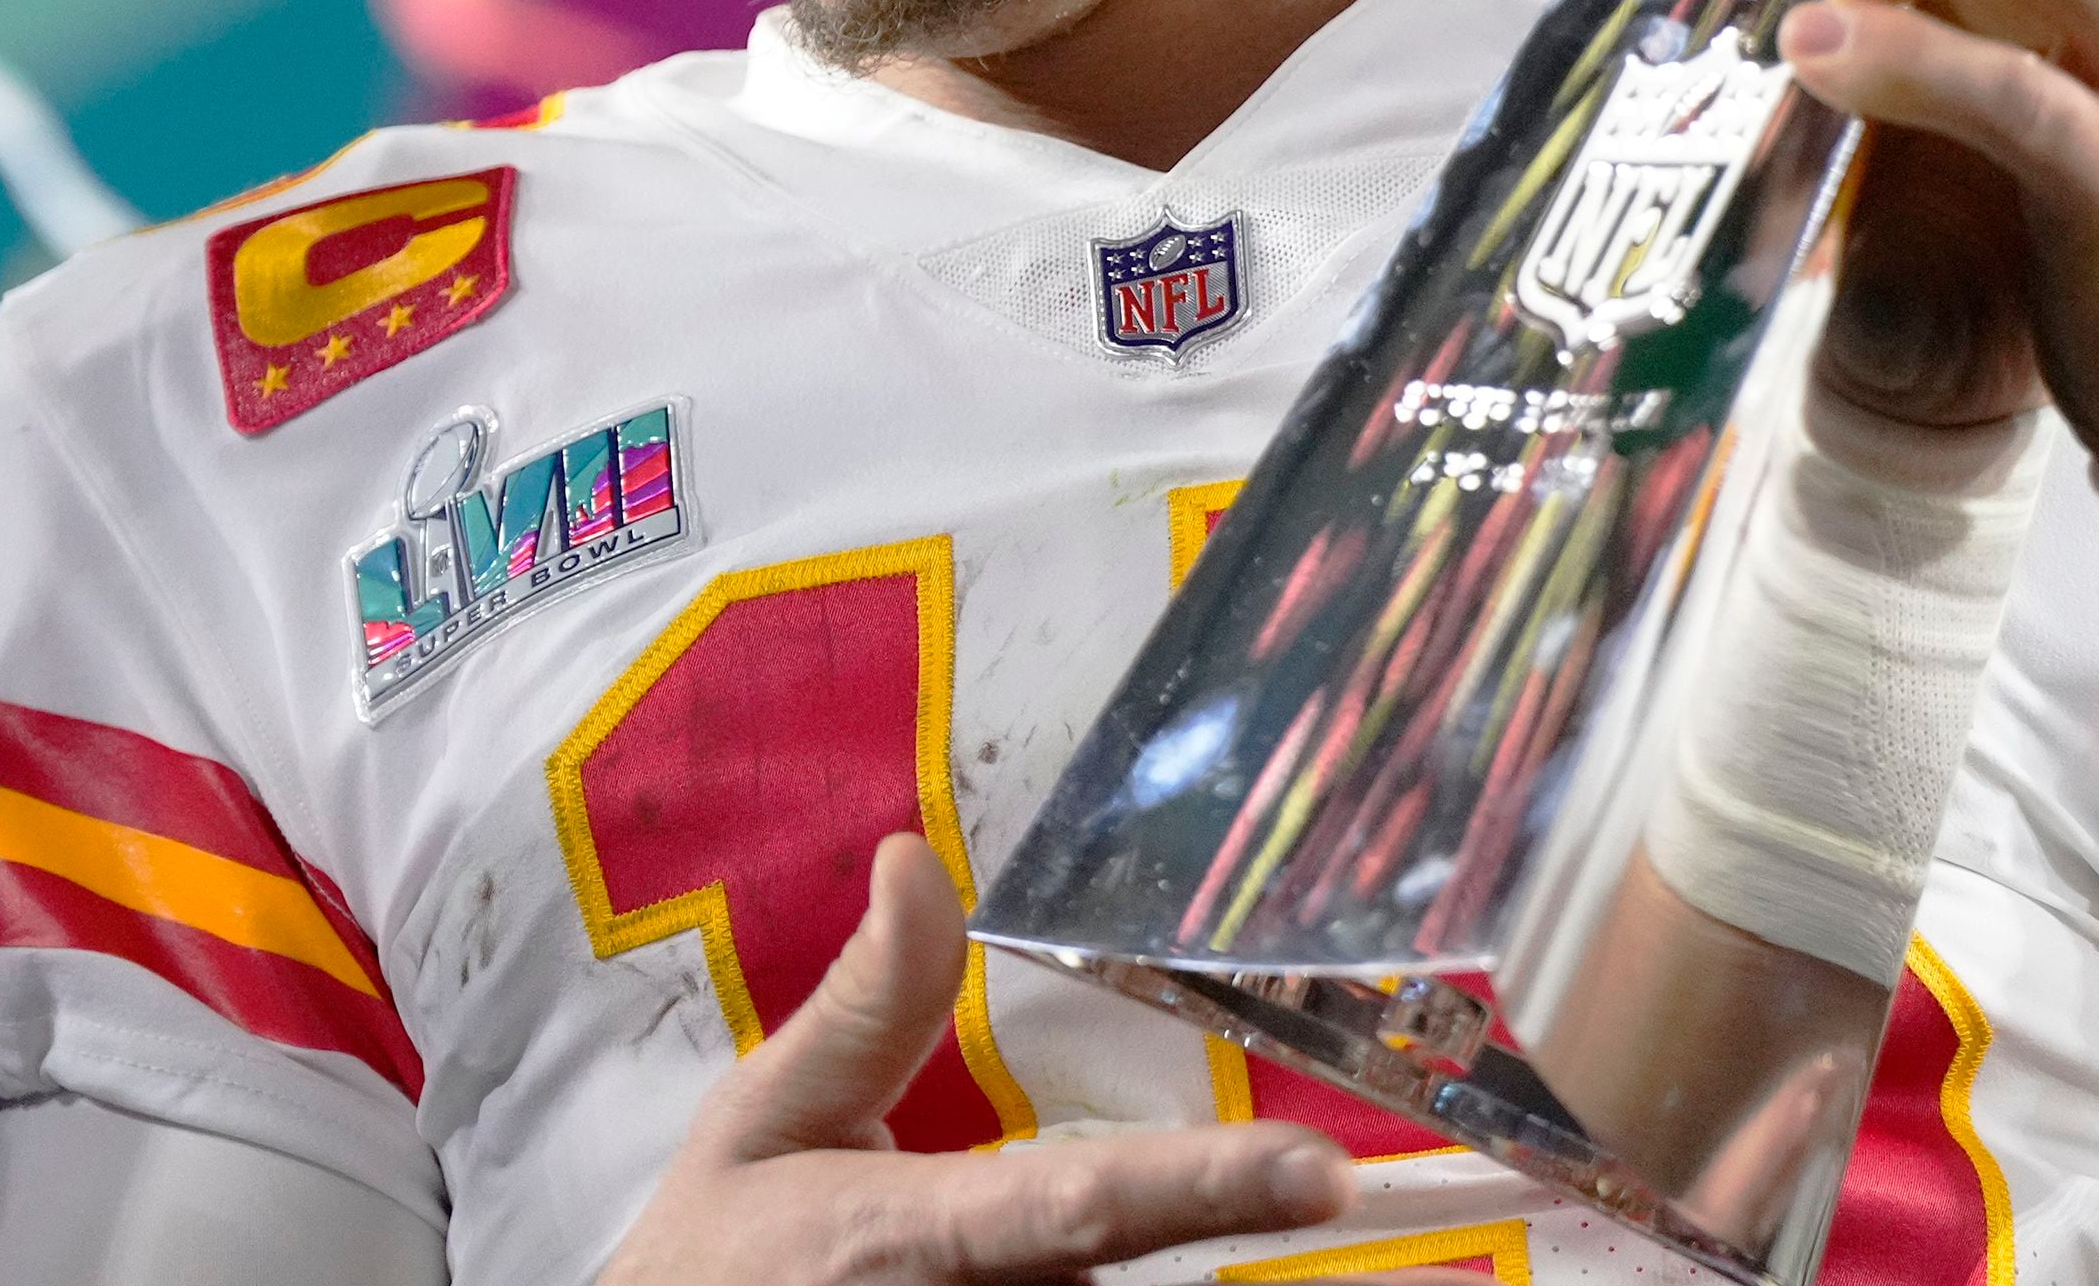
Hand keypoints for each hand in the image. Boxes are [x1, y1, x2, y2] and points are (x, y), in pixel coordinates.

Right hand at [601, 836, 1357, 1285]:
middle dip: (1257, 1250)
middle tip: (1382, 1229)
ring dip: (1236, 1277)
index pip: (1081, 1203)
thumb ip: (864, 1009)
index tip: (1325, 1171)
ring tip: (1345, 1247)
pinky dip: (1168, 1284)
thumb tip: (924, 856)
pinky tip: (1286, 1255)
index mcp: (912, 1236)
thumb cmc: (716, 1261)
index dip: (1205, 1188)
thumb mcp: (759, 1127)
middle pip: (1137, 1278)